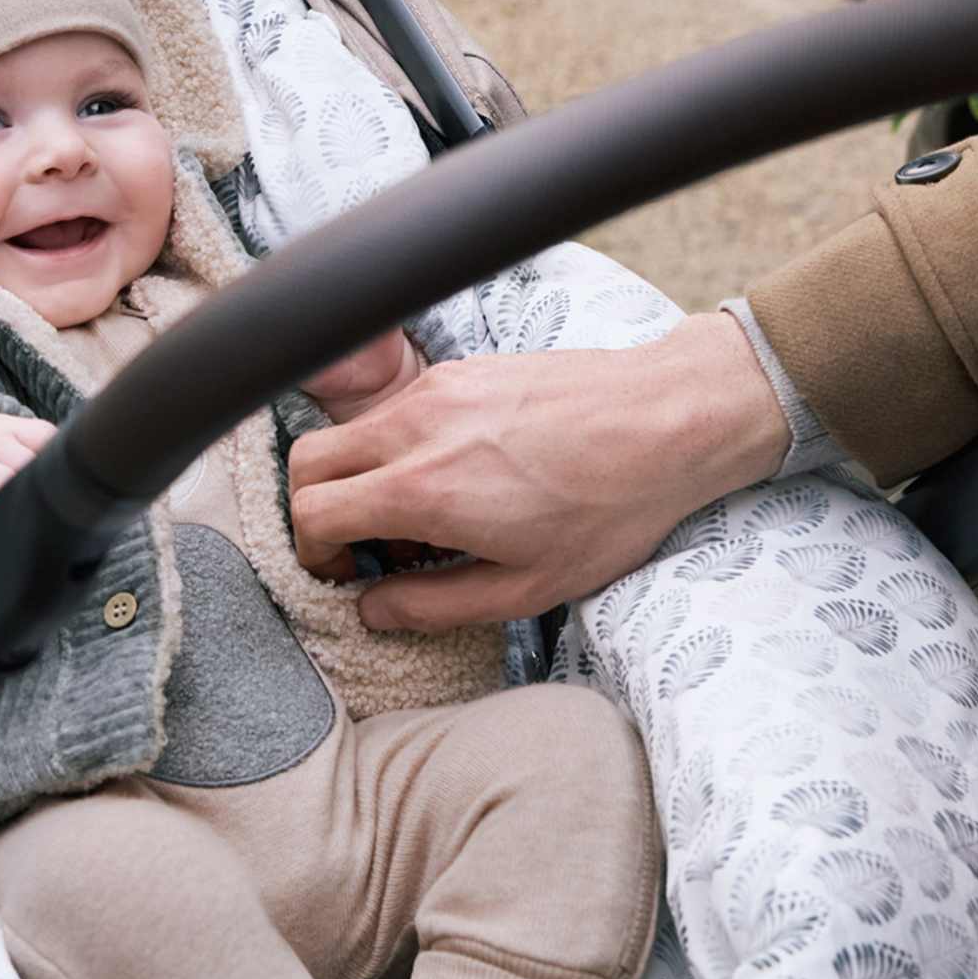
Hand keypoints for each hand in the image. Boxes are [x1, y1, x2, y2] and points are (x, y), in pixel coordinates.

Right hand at [287, 311, 788, 628]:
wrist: (670, 421)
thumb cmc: (611, 509)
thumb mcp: (528, 587)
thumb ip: (434, 605)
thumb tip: (374, 609)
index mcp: (424, 488)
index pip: (311, 510)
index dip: (312, 552)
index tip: (346, 572)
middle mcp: (417, 427)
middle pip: (307, 461)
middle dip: (316, 510)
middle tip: (363, 547)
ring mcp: (437, 389)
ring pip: (352, 431)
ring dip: (362, 478)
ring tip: (424, 519)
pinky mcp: (463, 369)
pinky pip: (400, 409)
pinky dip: (399, 447)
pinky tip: (458, 478)